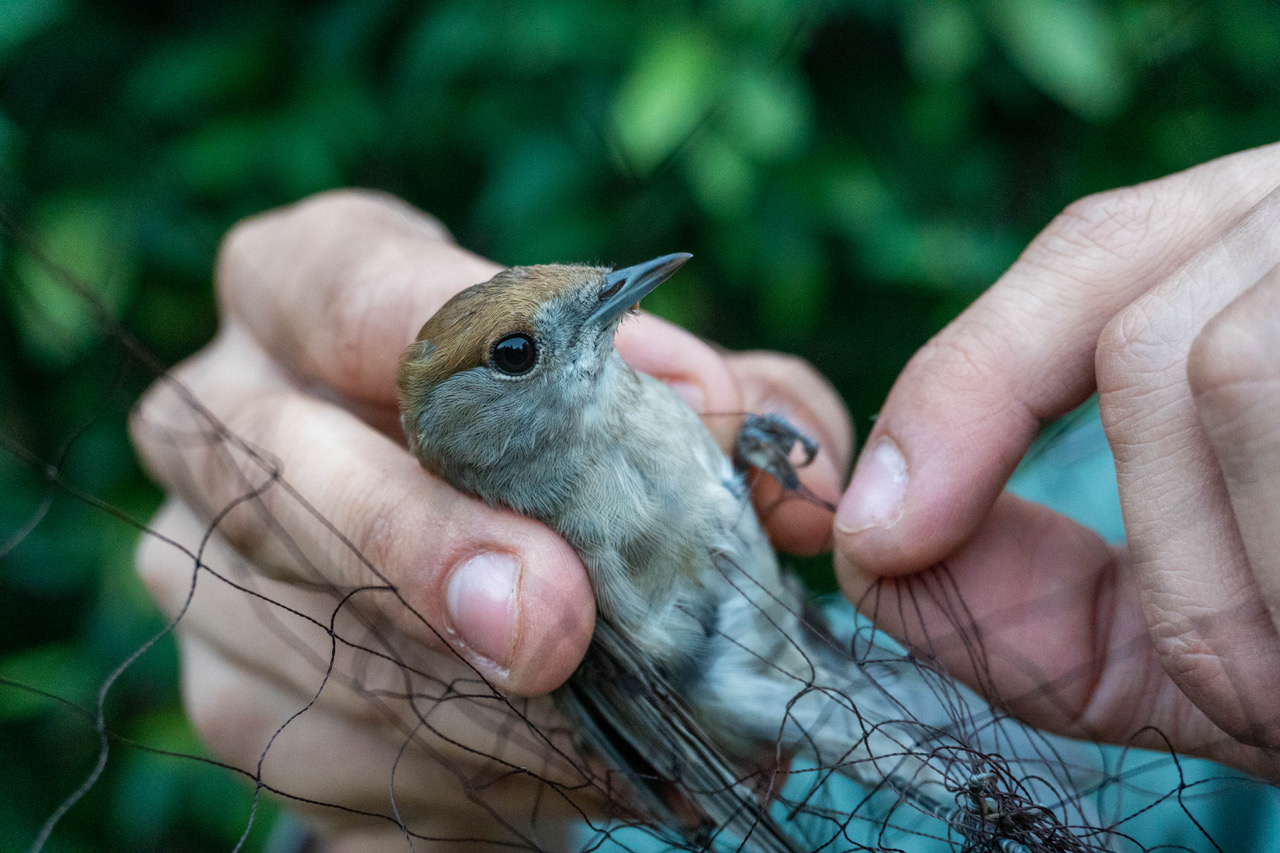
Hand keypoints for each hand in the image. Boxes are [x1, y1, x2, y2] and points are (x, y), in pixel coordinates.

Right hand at [129, 190, 851, 848]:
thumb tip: (770, 455)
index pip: (353, 290)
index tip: (629, 408)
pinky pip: (329, 747)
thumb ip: (724, 400)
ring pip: (310, 638)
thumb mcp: (640, 389)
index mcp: (307, 289)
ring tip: (616, 737)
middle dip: (421, 547)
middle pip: (280, 467)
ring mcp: (203, 557)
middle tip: (553, 627)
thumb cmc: (547, 439)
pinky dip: (461, 774)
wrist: (456, 559)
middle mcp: (227, 413)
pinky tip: (556, 772)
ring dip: (472, 704)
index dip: (485, 348)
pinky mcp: (227, 688)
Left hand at [833, 143, 1279, 778]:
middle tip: (1254, 709)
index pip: (1094, 260)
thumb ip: (1039, 596)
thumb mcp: (1200, 613)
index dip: (964, 392)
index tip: (875, 536)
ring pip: (1239, 374)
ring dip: (1244, 595)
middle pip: (1153, 344)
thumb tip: (875, 552)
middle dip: (1175, 568)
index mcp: (1279, 251)